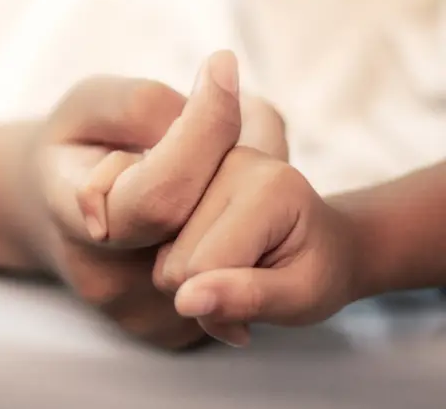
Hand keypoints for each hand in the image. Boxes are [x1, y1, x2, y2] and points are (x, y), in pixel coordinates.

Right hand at [30, 51, 286, 347]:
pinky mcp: (170, 333)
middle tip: (226, 111)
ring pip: (229, 253)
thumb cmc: (72, 149)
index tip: (222, 69)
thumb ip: (141, 106)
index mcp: (69, 216)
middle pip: (203, 226)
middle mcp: (103, 278)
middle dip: (231, 159)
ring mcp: (138, 313)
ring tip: (211, 158)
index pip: (158, 192)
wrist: (51, 214)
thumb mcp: (87, 105)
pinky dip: (238, 230)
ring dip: (240, 194)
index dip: (202, 130)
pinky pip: (232, 278)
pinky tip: (209, 201)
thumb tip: (213, 112)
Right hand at [154, 147, 357, 347]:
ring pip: (161, 255)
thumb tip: (184, 301)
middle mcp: (229, 162)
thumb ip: (248, 298)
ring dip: (191, 281)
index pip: (203, 265)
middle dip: (203, 292)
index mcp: (266, 187)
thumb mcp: (302, 298)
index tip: (250, 318)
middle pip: (176, 261)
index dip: (218, 307)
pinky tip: (215, 260)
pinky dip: (182, 264)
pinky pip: (158, 242)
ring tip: (234, 276)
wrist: (322, 240)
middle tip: (245, 293)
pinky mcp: (186, 179)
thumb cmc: (318, 270)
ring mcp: (203, 166)